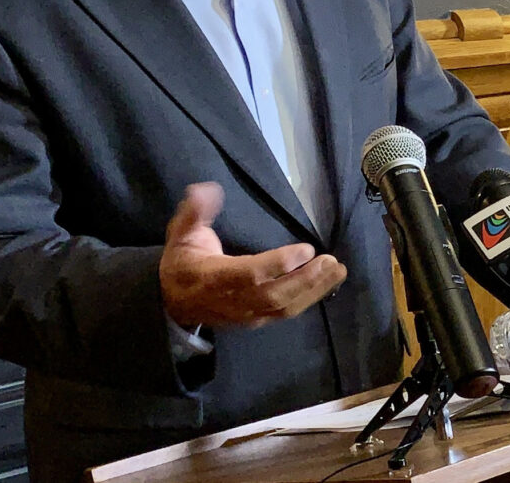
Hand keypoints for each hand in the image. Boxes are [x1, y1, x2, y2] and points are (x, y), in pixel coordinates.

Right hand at [159, 183, 347, 328]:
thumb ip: (193, 213)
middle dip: (306, 279)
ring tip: (337, 271)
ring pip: (284, 306)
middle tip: (331, 261)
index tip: (306, 249)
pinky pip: (285, 312)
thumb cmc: (181, 263)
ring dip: (314, 290)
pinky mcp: (256, 320)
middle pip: (275, 294)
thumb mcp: (180, 234)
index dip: (279, 264)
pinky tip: (325, 284)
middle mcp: (233, 300)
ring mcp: (246, 314)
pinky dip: (308, 299)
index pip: (251, 274)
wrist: (172, 303)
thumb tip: (206, 189)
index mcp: (215, 277)